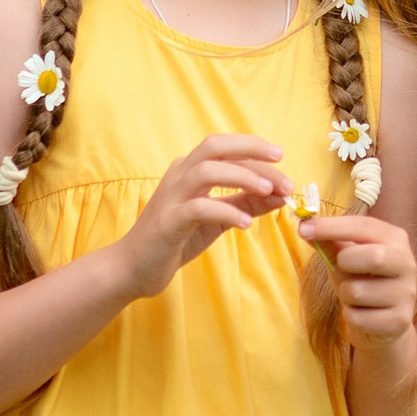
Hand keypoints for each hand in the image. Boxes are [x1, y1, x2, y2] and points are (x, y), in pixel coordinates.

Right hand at [121, 135, 294, 296]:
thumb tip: (281, 194)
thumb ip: (246, 203)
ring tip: (268, 191)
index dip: (256, 152)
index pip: (226, 149)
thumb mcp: (218, 219)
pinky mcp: (167, 222)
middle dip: (251, 150)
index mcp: (190, 170)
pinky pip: (198, 208)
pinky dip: (225, 211)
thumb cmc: (177, 239)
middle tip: (281, 164)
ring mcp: (171, 197)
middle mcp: (179, 176)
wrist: (133, 268)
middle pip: (215, 147)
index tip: (283, 164)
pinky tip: (246, 224)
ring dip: (242, 177)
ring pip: (207, 171)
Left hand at [301, 213, 416, 344]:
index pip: (364, 226)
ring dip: (344, 294)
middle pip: (374, 257)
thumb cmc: (362, 281)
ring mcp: (406, 294)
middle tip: (339, 266)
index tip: (303, 228)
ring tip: (354, 296)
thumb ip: (329, 242)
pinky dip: (350, 316)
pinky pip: (358, 318)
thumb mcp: (345, 258)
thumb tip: (305, 226)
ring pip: (358, 292)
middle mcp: (407, 264)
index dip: (332, 227)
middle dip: (346, 262)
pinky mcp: (400, 321)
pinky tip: (362, 314)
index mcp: (395, 239)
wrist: (381, 322)